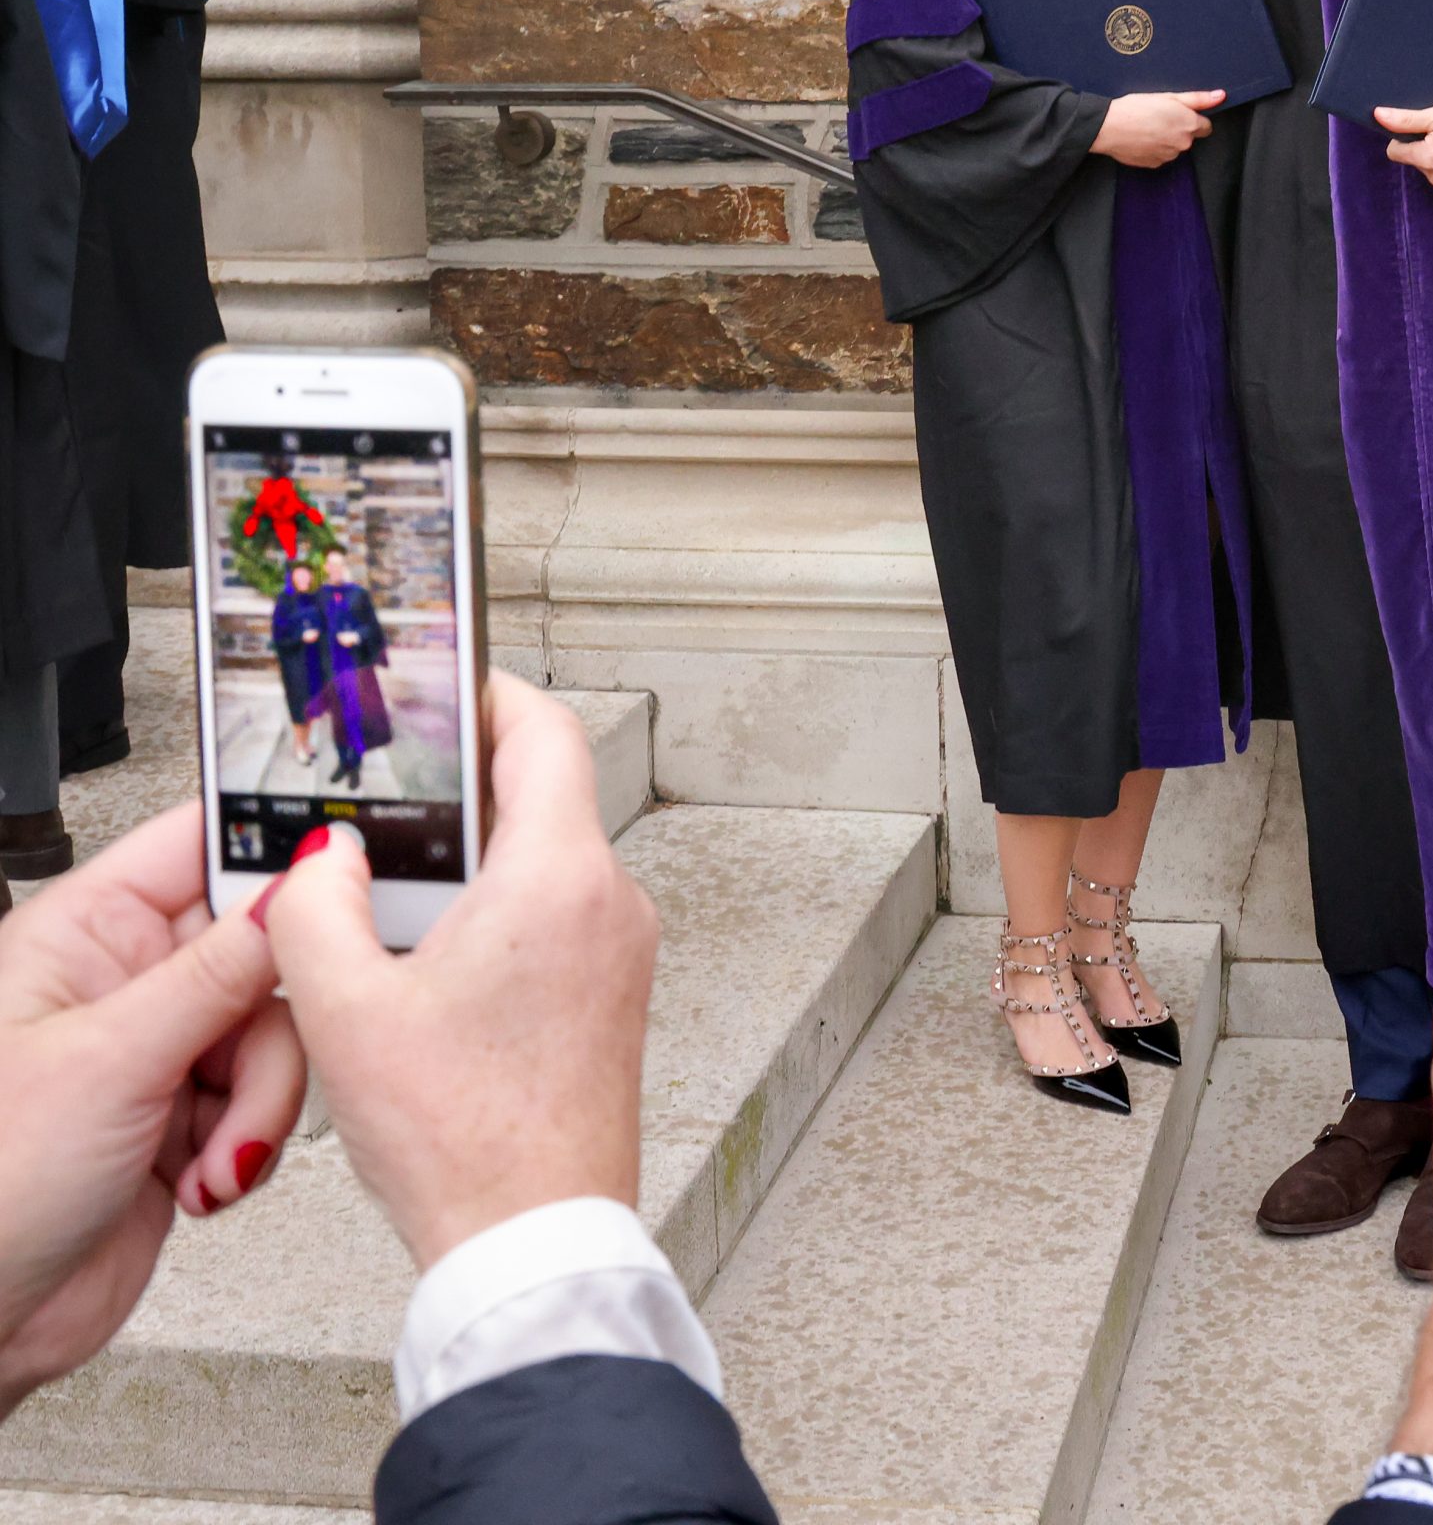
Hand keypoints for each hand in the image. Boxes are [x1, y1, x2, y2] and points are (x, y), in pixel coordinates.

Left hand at [0, 805, 306, 1416]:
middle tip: (254, 1064)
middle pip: (261, 946)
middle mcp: (125, 982)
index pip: (202, 844)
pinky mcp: (185, 1118)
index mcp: (86, 932)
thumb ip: (220, 967)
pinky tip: (204, 1181)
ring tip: (213, 1157)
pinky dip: (250, 1143)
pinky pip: (265, 1097)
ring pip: (274, 1031)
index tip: (343, 873)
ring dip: (262, 1101)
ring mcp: (157, 1051)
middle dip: (273, 1022)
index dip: (276, 848)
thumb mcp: (111, 1061)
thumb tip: (300, 878)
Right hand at [265, 676, 658, 1270]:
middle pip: (543, 794)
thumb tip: (320, 859)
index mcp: (558, 876)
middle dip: (464, 790)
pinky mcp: (613, 993)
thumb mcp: (345, 1010)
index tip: (443, 690)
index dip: (491, 696)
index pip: (544, 730)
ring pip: (548, 859)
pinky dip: (501, 912)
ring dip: (477, 860)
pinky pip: (559, 915)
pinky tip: (434, 959)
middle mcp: (609, 899)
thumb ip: (314, 909)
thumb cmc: (465, 1140)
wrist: (533, 1240)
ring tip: (396, 891)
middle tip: (393, 797)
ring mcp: (621, 949)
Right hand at [1090, 90, 1222, 168]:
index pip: (1206, 126)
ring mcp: (1168, 156)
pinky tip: (1142, 137)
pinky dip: (1154, 148)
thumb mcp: (1169, 97)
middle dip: (1179, 128)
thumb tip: (1220, 96)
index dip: (1193, 118)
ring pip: (1174, 147)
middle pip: (1189, 137)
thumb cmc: (1136, 108)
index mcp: (1189, 125)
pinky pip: (1160, 155)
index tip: (1179, 114)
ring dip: (1166, 139)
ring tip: (1147, 126)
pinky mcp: (1154, 164)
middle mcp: (1183, 144)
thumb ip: (1198, 98)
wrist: (1109, 127)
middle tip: (1160, 117)